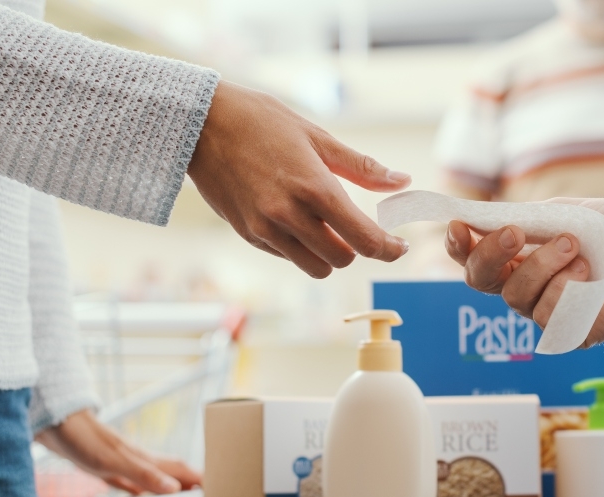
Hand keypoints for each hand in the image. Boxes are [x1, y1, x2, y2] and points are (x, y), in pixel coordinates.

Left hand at [35, 409, 200, 495]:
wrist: (54, 423)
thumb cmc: (83, 439)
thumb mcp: (115, 462)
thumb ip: (146, 474)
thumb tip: (175, 487)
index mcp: (143, 457)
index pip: (180, 468)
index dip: (199, 477)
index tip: (216, 487)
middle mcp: (136, 458)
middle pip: (171, 470)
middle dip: (190, 480)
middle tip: (206, 492)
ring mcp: (120, 461)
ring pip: (153, 474)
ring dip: (169, 483)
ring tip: (181, 493)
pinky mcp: (103, 466)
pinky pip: (128, 481)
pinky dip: (140, 489)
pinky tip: (138, 493)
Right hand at [187, 80, 410, 277]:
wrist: (200, 124)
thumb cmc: (261, 121)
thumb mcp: (317, 136)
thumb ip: (362, 168)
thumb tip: (403, 182)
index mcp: (314, 188)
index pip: (364, 240)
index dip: (388, 249)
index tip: (398, 247)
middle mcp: (289, 215)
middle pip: (342, 260)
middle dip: (355, 248)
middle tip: (356, 227)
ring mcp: (265, 229)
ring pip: (315, 267)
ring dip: (328, 254)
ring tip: (326, 226)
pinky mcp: (247, 234)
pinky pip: (287, 256)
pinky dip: (300, 247)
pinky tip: (295, 220)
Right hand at [445, 198, 603, 346]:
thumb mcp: (563, 215)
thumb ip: (523, 221)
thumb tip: (478, 222)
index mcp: (518, 257)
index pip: (474, 257)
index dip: (459, 245)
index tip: (459, 226)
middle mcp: (526, 287)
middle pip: (481, 279)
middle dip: (491, 253)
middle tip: (514, 232)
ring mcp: (545, 312)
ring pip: (516, 295)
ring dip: (544, 264)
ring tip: (576, 246)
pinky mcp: (569, 334)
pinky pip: (547, 314)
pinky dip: (567, 288)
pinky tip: (591, 274)